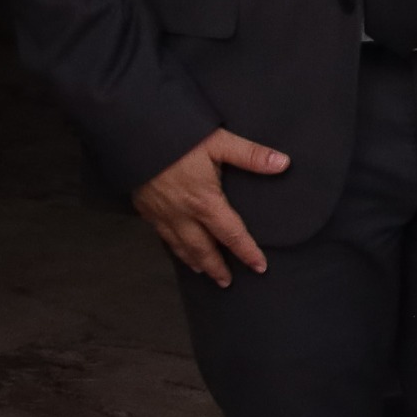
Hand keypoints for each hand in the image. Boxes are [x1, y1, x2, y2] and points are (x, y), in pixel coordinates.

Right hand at [131, 126, 287, 286]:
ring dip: (193, 261)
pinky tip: (176, 248)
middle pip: (202, 249)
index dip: (246, 252)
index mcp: (205, 201)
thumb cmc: (178, 138)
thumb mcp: (219, 142)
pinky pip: (161, 235)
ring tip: (203, 272)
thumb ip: (251, 155)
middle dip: (216, 268)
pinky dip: (172, 247)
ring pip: (179, 246)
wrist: (132, 135)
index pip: (231, 234)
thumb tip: (283, 163)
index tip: (259, 266)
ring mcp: (161, 213)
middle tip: (227, 282)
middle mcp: (182, 213)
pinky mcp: (145, 208)